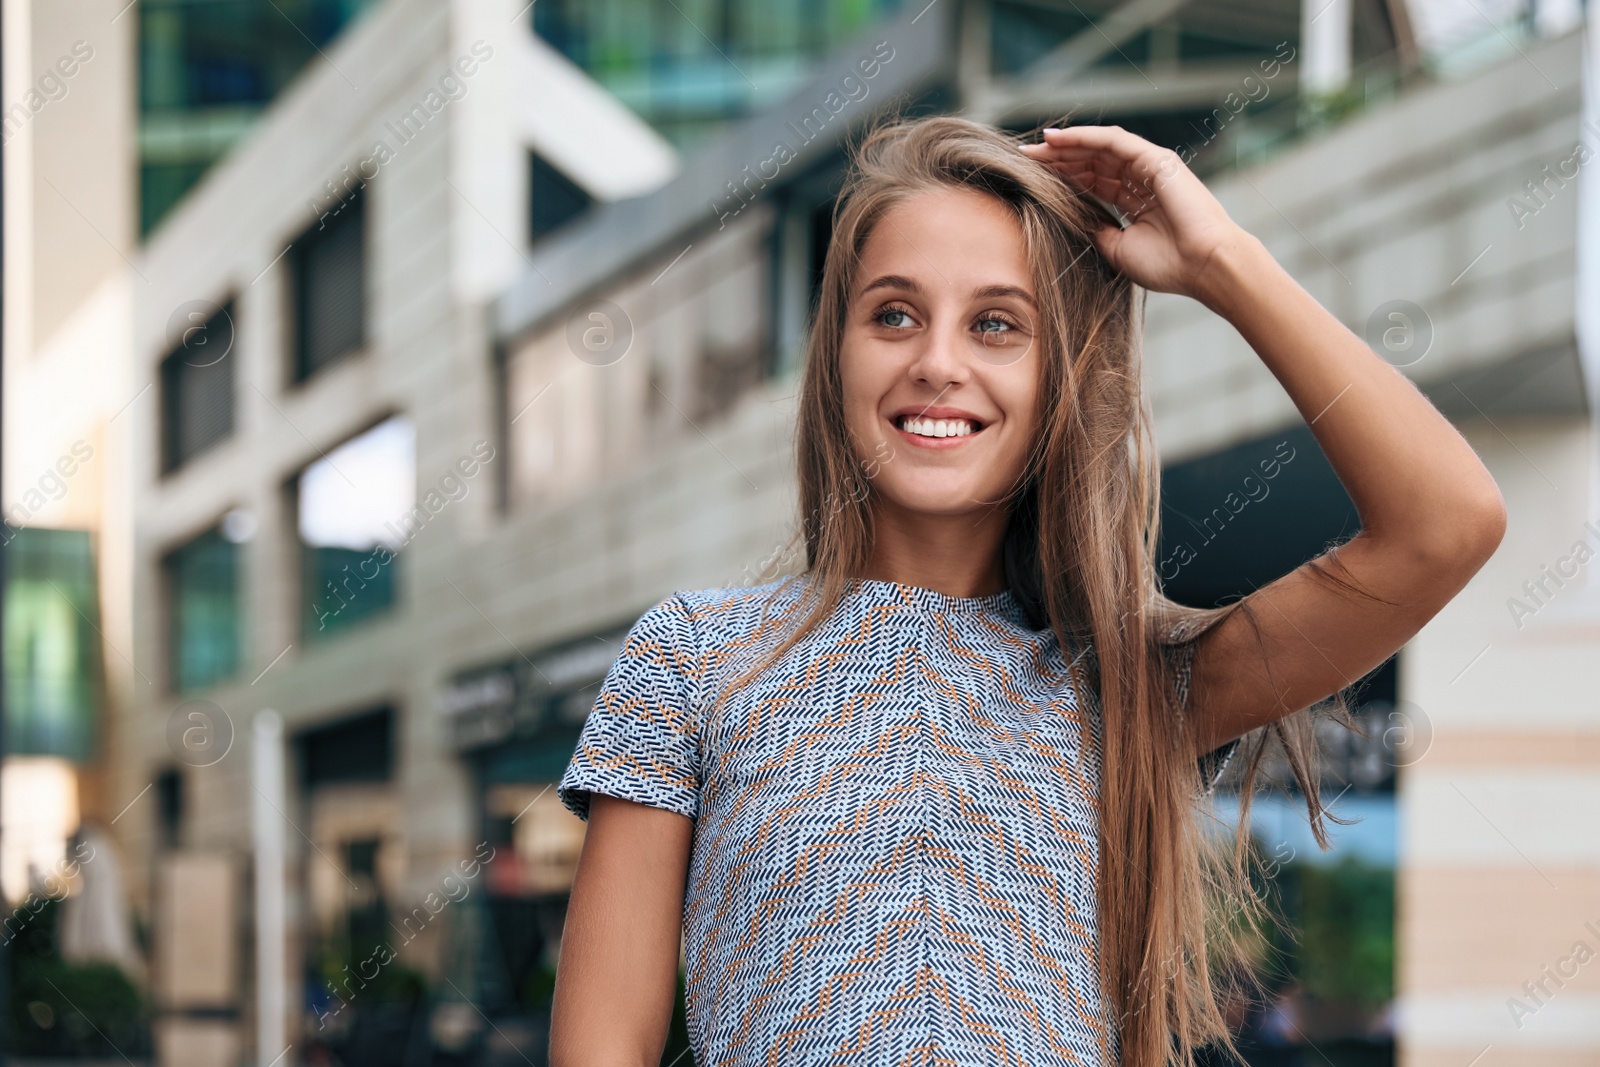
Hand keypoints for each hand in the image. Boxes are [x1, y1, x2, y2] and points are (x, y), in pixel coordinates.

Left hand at [1019, 125, 1254, 305]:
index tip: (1033, 177)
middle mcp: (1143, 180)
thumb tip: (1077, 219)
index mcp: (1137, 201)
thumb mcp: (1118, 249)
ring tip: (1037, 145)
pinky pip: (1113, 141)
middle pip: (1094, 161)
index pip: (1094, 181)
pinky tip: (1059, 139)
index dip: (1064, 177)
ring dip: (1067, 144)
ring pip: (1100, 147)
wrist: (1202, 266)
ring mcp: (1151, 167)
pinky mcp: (1156, 159)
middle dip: (1059, 158)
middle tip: (1026, 156)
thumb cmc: (1167, 265)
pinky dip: (1085, 137)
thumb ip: (1098, 230)